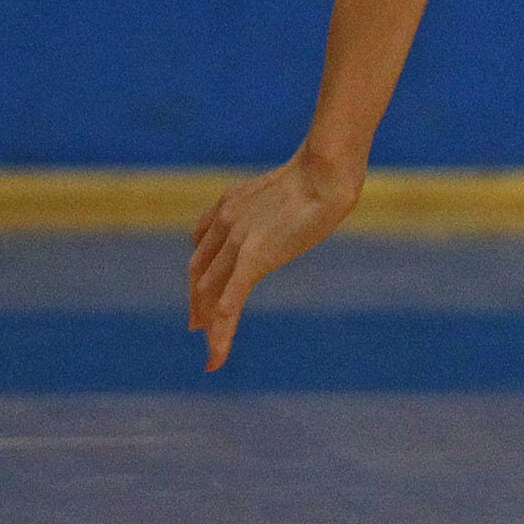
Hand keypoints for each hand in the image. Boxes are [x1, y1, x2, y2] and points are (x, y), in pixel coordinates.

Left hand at [187, 148, 364, 370]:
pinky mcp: (254, 256)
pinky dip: (222, 327)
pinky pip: (231, 299)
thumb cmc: (319, 174)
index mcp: (228, 204)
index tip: (201, 293)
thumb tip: (287, 210)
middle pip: (200, 273)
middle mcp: (224, 223)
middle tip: (197, 329)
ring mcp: (237, 240)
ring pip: (210, 292)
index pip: (201, 247)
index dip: (199, 274)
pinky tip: (218, 349)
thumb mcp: (282, 187)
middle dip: (197, 304)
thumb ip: (270, 204)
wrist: (325, 172)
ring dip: (209, 324)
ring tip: (212, 351)